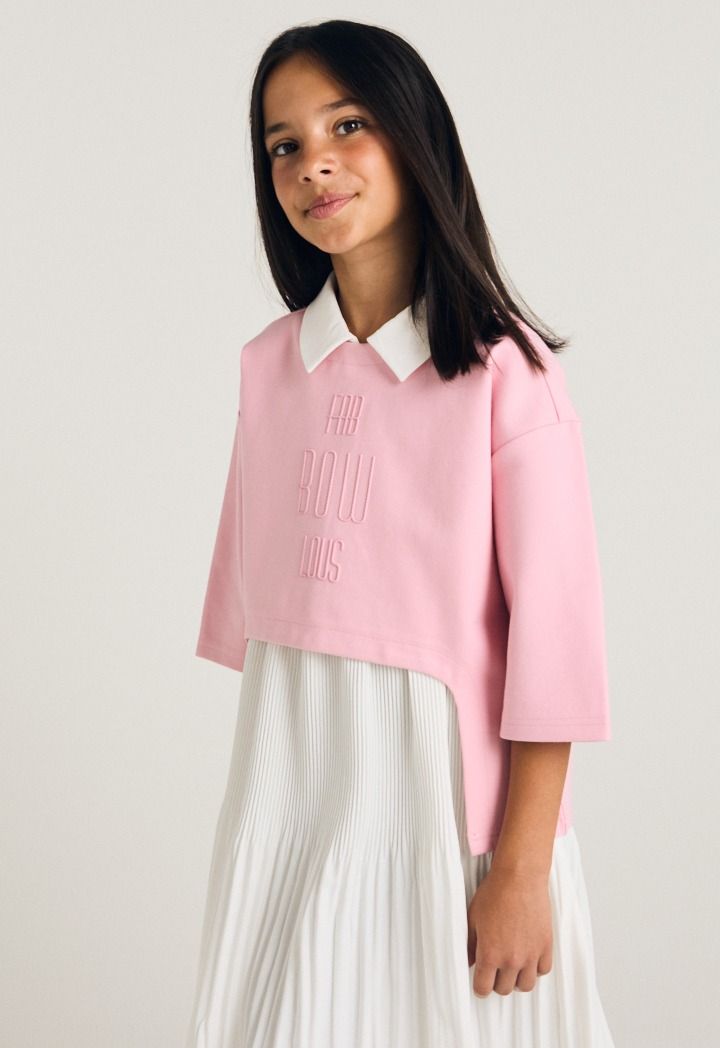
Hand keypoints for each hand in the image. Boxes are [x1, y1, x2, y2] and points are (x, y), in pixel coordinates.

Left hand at [466, 865, 553, 996]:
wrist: (519, 877)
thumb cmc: (494, 893)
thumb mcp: (473, 918)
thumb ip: (470, 944)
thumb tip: (469, 962)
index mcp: (490, 954)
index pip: (483, 988)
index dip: (480, 987)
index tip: (480, 981)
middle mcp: (511, 959)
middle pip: (504, 989)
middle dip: (497, 982)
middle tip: (495, 970)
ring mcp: (531, 954)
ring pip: (526, 985)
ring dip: (517, 979)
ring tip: (512, 966)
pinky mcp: (545, 946)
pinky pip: (543, 970)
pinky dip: (536, 968)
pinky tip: (528, 957)